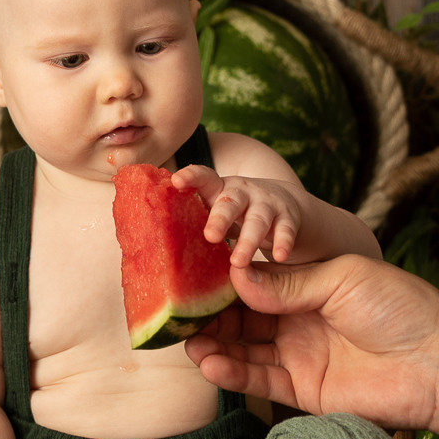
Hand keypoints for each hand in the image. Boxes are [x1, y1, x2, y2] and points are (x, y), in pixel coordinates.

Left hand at [170, 165, 304, 266]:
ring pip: (258, 219)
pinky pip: (286, 229)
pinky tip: (280, 256)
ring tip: (238, 262)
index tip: (175, 181)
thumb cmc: (237, 213)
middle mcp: (243, 192)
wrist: (285, 206)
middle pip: (230, 201)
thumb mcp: (218, 210)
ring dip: (248, 240)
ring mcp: (267, 203)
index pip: (204, 178)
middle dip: (220, 218)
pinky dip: (283, 242)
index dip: (190, 177)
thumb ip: (196, 218)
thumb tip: (150, 241)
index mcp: (220, 189)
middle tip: (210, 236)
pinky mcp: (288, 217)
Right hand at [183, 253, 438, 428]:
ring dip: (214, 344)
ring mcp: (300, 356)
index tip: (193, 271)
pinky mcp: (303, 391)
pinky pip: (259, 381)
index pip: (257, 281)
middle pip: (243, 317)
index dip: (225, 278)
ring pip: (244, 349)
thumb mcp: (342, 278)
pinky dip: (232, 372)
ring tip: (186, 340)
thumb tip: (236, 277)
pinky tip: (209, 362)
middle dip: (210, 313)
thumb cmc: (400, 308)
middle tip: (178, 310)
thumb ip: (288, 283)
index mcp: (311, 287)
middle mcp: (300, 321)